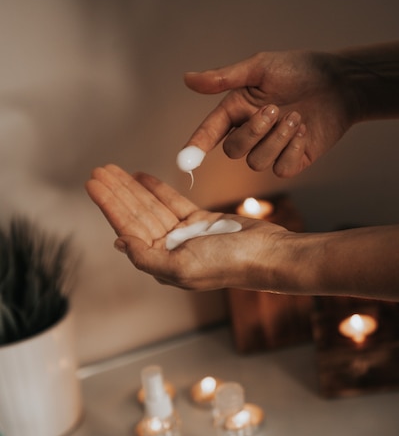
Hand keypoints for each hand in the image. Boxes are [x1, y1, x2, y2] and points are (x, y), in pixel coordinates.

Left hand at [85, 164, 287, 289]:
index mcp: (161, 262)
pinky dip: (158, 188)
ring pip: (151, 205)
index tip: (94, 185)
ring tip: (115, 169)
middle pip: (136, 214)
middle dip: (117, 192)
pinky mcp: (200, 220)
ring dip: (133, 187)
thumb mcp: (183, 266)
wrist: (267, 254)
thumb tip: (119, 243)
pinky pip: (173, 201)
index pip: (128, 228)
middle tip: (100, 170)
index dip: (109, 205)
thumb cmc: (229, 264)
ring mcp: (184, 234)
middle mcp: (170, 248)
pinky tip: (142, 177)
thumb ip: (148, 257)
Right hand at [184, 50, 355, 176]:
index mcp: (236, 109)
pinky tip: (304, 131)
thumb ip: (224, 78)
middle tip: (273, 109)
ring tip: (296, 116)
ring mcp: (272, 148)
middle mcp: (251, 131)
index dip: (196, 146)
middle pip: (233, 150)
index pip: (209, 132)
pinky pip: (281, 170)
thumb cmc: (299, 69)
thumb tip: (187, 79)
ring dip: (276, 139)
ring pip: (256, 163)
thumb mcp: (260, 68)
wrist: (340, 82)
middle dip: (252, 132)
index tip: (184, 159)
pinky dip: (291, 151)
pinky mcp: (293, 160)